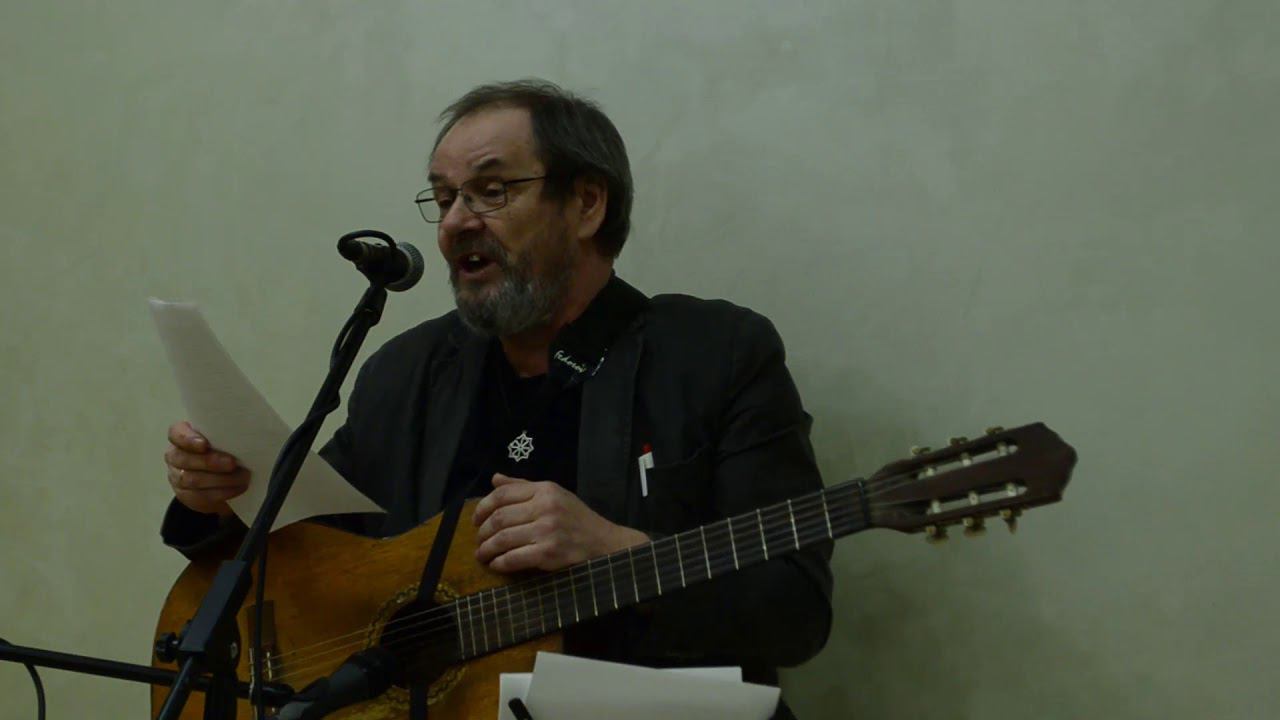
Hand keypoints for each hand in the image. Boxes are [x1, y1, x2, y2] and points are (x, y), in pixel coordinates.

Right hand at [164, 420, 249, 516]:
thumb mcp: (224, 438)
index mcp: (181, 436)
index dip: (187, 439)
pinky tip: (238, 488)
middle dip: (210, 462)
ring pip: (192, 480)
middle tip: (233, 463)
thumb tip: (250, 433)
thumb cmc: (224, 448)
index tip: (205, 444)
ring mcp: (178, 477)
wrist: (222, 476)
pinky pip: (200, 496)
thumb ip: (227, 435)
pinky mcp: (186, 495)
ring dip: (220, 479)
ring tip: (242, 477)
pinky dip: (222, 492)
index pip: (176, 433)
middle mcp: (175, 456)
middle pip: (184, 459)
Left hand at [472, 474, 648, 572]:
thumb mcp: (555, 495)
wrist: (606, 543)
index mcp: (545, 489)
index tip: (475, 520)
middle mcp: (545, 506)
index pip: (503, 494)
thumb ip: (523, 486)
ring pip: (503, 538)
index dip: (482, 507)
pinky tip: (496, 565)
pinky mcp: (549, 553)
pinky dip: (500, 563)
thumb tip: (494, 478)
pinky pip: (514, 558)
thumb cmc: (578, 519)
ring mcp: (547, 530)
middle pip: (499, 517)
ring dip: (487, 549)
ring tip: (482, 555)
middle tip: (478, 541)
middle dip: (482, 532)